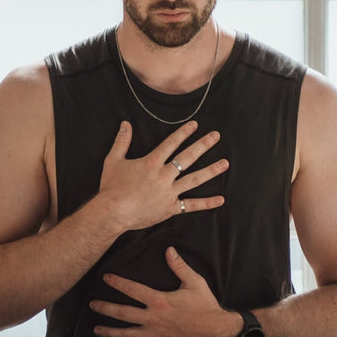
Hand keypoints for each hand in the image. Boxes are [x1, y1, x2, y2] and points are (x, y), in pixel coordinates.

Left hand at [89, 246, 240, 336]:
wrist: (217, 332)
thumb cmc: (206, 306)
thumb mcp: (195, 282)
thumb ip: (179, 266)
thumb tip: (169, 250)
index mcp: (159, 300)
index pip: (132, 289)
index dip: (117, 282)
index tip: (106, 278)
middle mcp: (153, 318)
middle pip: (123, 313)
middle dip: (105, 308)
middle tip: (92, 305)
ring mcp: (154, 335)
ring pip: (126, 334)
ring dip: (109, 331)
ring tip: (96, 329)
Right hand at [98, 120, 228, 231]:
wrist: (112, 213)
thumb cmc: (111, 187)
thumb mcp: (113, 160)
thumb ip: (122, 141)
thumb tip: (125, 124)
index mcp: (151, 163)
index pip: (171, 143)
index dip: (184, 132)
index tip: (195, 125)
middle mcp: (163, 175)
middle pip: (188, 157)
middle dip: (203, 145)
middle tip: (216, 136)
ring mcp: (169, 192)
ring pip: (194, 179)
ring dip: (211, 170)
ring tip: (225, 163)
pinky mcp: (170, 208)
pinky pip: (191, 205)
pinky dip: (206, 203)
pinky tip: (220, 199)